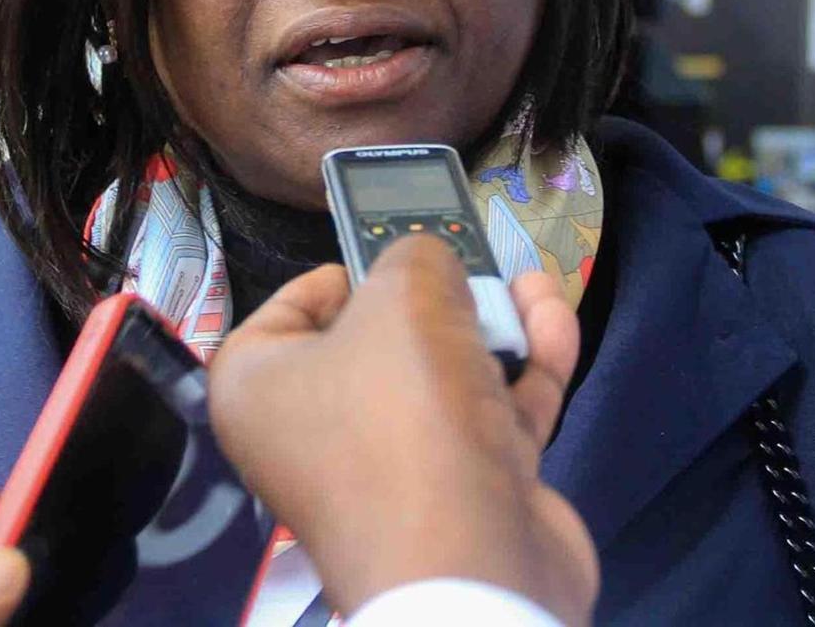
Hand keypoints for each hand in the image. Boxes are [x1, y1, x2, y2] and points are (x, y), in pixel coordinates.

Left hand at [208, 236, 597, 625]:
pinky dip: (525, 367)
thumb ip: (419, 256)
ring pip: (445, 372)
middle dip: (436, 296)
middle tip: (470, 260)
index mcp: (260, 390)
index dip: (341, 271)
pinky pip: (491, 411)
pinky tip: (553, 316)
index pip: (287, 310)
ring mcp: (392, 468)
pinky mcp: (463, 490)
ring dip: (493, 323)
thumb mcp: (404, 296)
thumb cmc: (405, 417)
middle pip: (379, 341)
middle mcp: (315, 433)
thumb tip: (433, 265)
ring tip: (526, 280)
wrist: (472, 565)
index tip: (390, 250)